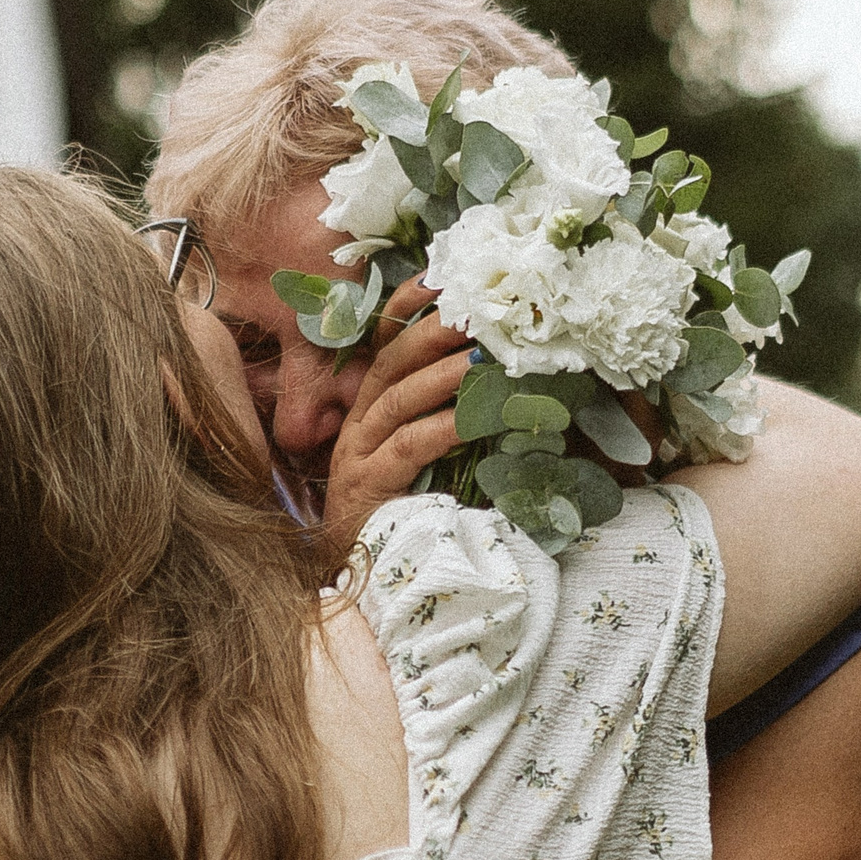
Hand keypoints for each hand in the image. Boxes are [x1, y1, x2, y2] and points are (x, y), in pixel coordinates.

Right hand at [321, 278, 471, 554]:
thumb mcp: (424, 461)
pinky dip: (443, 426)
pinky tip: (477, 418)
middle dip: (433, 330)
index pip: (383, 346)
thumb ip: (447, 421)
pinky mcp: (366, 487)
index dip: (406, 308)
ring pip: (399, 398)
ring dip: (444, 373)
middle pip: (391, 362)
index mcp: (369, 411)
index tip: (441, 277)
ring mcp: (356, 455)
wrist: (358, 581)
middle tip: (477, 308)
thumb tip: (504, 382)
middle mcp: (358, 425)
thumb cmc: (400, 516)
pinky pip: (407, 446)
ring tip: (484, 356)